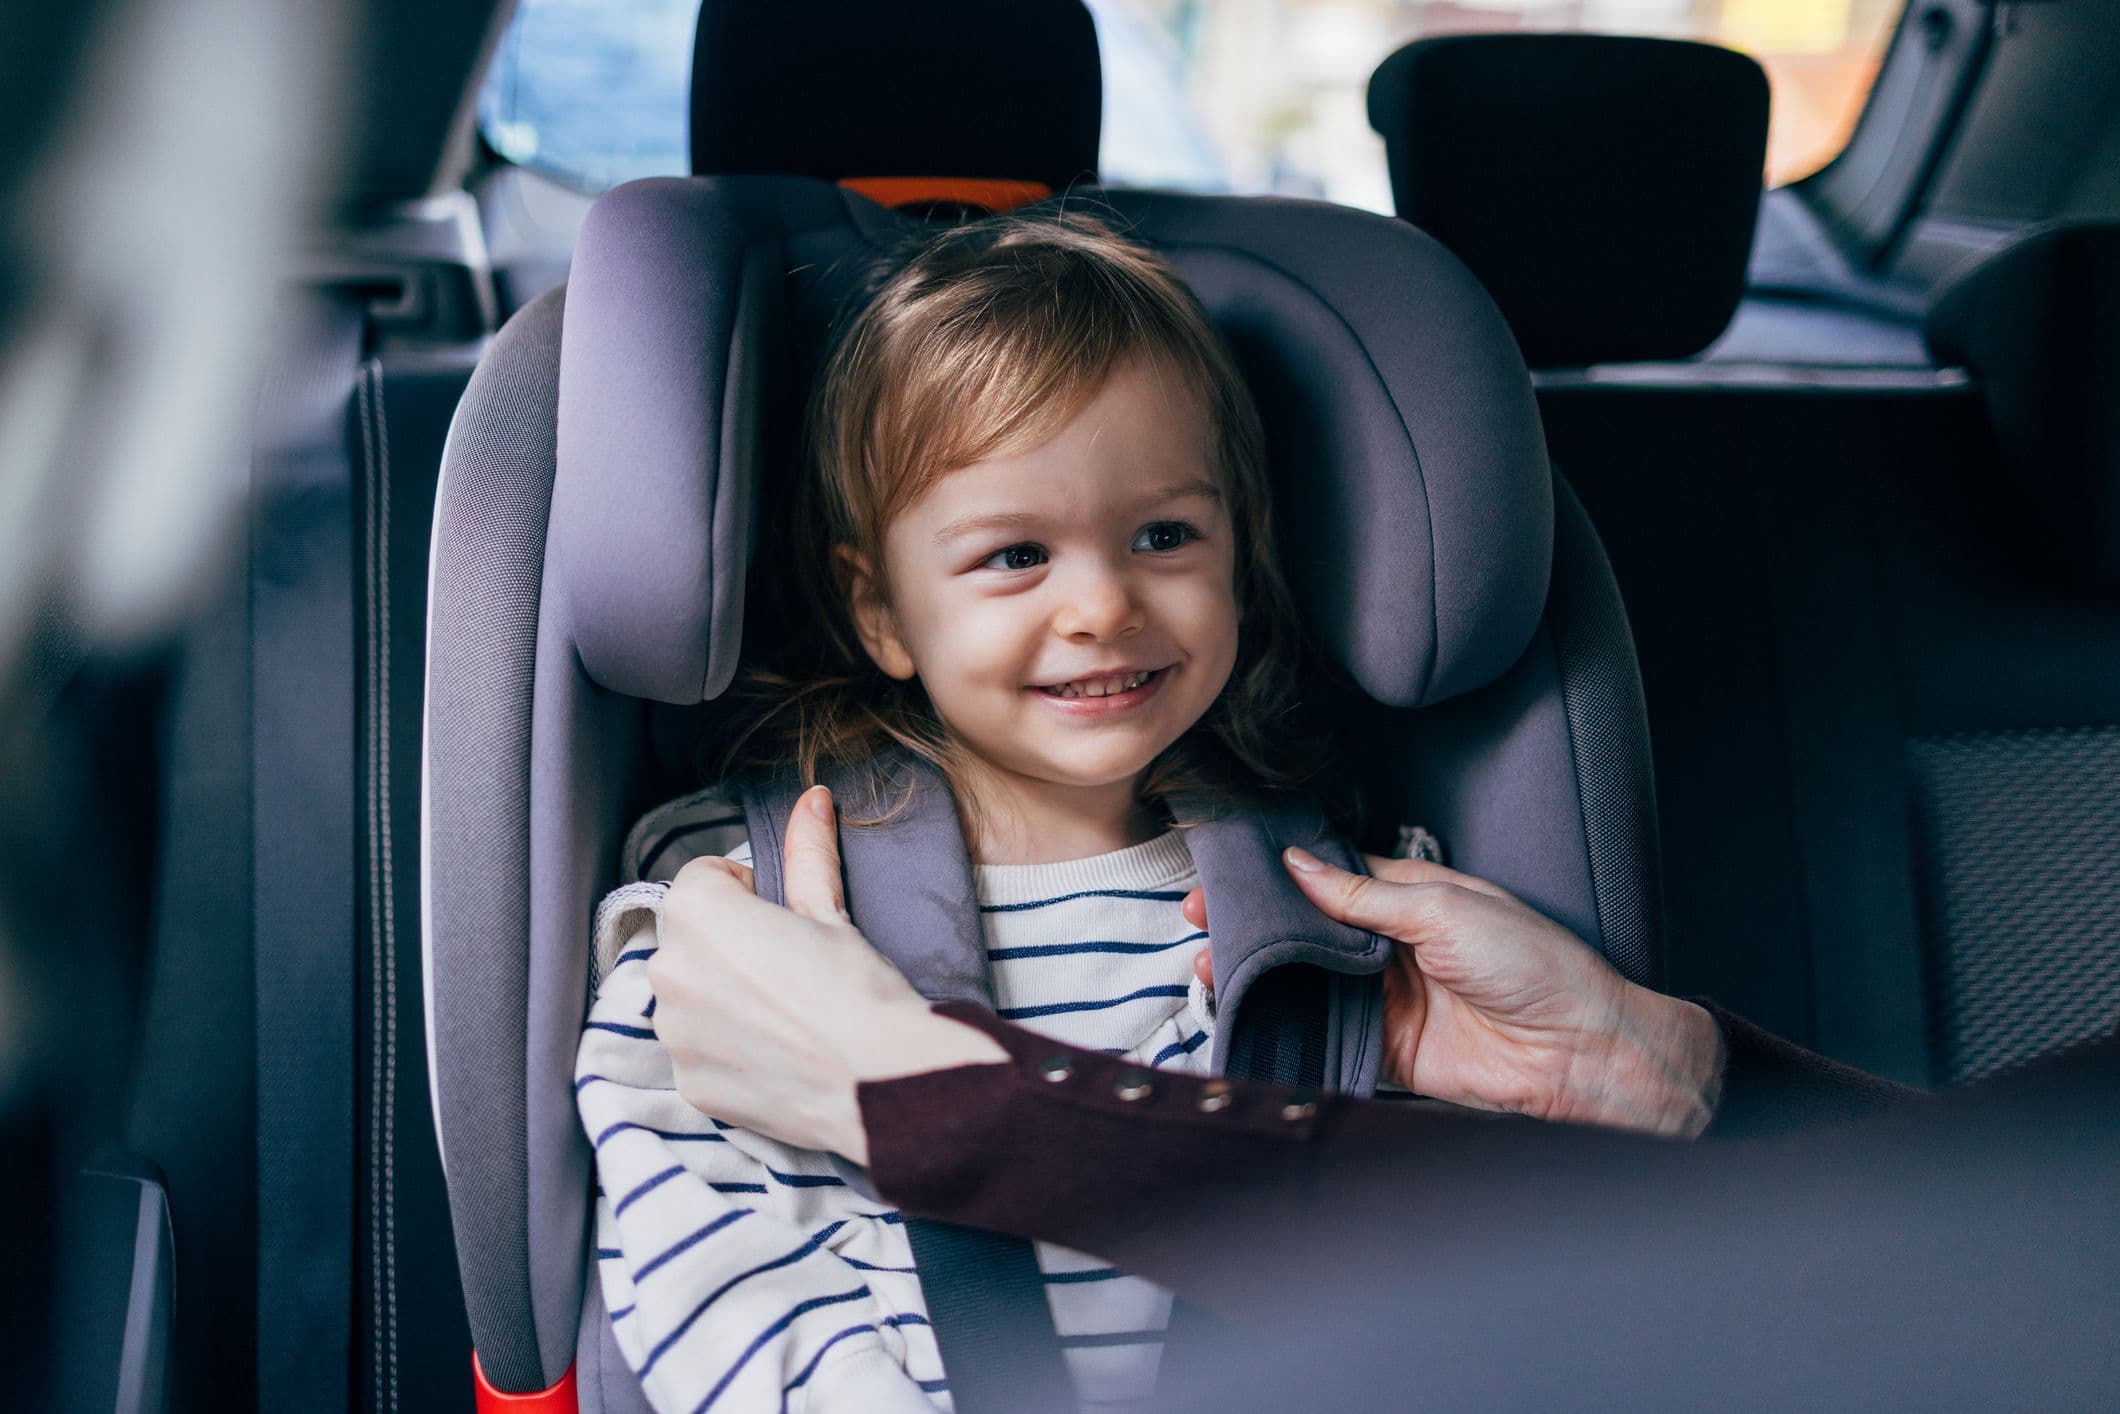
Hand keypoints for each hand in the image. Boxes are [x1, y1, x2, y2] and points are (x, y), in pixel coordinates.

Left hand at [648, 785, 1006, 1162]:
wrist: (879, 1082)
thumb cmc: (857, 988)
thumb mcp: (829, 910)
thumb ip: (807, 851)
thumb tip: (813, 797)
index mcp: (697, 913)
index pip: (702, 879)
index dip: (746, 893)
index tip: (781, 918)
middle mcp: (668, 970)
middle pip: (690, 939)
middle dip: (727, 946)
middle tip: (787, 967)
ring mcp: (673, 1033)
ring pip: (690, 996)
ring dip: (721, 996)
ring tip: (783, 1013)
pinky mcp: (688, 1083)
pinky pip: (698, 1050)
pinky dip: (727, 1049)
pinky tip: (775, 1052)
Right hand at [1186, 851, 1720, 1135]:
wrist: (1576, 1049)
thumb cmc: (1533, 963)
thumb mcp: (1444, 909)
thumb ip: (1363, 895)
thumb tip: (1299, 865)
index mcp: (1407, 895)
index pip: (1326, 875)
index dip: (1276, 874)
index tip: (1226, 873)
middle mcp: (1390, 942)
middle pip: (1305, 928)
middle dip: (1252, 924)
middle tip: (1200, 919)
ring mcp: (1383, 995)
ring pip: (1304, 979)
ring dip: (1257, 973)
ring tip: (1208, 967)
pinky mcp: (1382, 1046)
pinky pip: (1321, 1030)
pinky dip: (1282, 1023)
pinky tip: (1246, 1011)